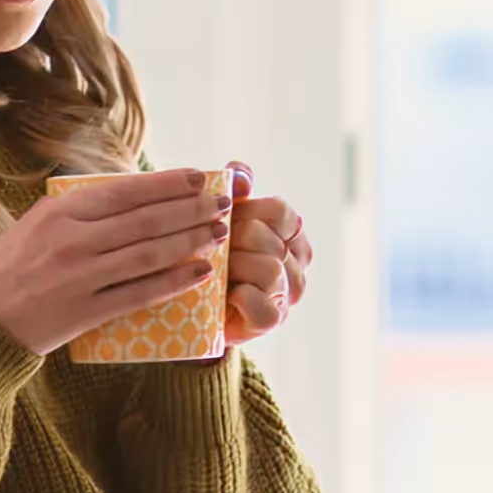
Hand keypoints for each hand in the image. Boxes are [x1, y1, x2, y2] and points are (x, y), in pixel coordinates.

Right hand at [0, 169, 230, 356]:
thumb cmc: (7, 266)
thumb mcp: (37, 223)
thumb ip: (82, 212)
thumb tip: (136, 199)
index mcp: (59, 210)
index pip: (127, 191)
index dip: (169, 184)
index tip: (200, 179)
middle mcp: (72, 239)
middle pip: (146, 220)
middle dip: (191, 210)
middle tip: (223, 205)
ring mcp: (80, 277)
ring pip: (149, 254)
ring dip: (190, 242)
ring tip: (219, 234)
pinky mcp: (84, 312)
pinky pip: (139, 294)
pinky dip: (173, 282)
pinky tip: (199, 273)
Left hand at [220, 160, 312, 346]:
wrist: (195, 307)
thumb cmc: (213, 256)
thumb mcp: (222, 219)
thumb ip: (234, 192)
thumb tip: (238, 171)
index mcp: (292, 234)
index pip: (279, 211)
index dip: (246, 212)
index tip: (225, 222)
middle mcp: (297, 264)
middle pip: (266, 237)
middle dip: (231, 241)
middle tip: (212, 249)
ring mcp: (287, 294)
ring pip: (268, 268)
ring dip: (233, 267)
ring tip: (215, 271)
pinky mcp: (271, 320)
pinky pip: (259, 301)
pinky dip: (238, 296)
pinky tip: (225, 294)